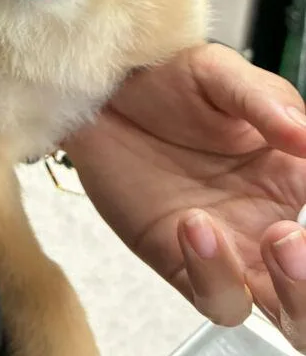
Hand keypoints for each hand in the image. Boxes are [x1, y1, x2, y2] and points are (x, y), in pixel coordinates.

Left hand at [64, 43, 305, 350]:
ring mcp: (233, 249)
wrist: (99, 93)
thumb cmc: (160, 80)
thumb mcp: (216, 73)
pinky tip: (195, 225)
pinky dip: (215, 274)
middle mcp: (271, 219)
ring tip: (275, 239)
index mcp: (293, 172)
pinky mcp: (185, 264)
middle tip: (294, 238)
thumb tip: (304, 134)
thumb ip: (263, 101)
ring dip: (294, 292)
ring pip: (287, 311)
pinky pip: (217, 297)